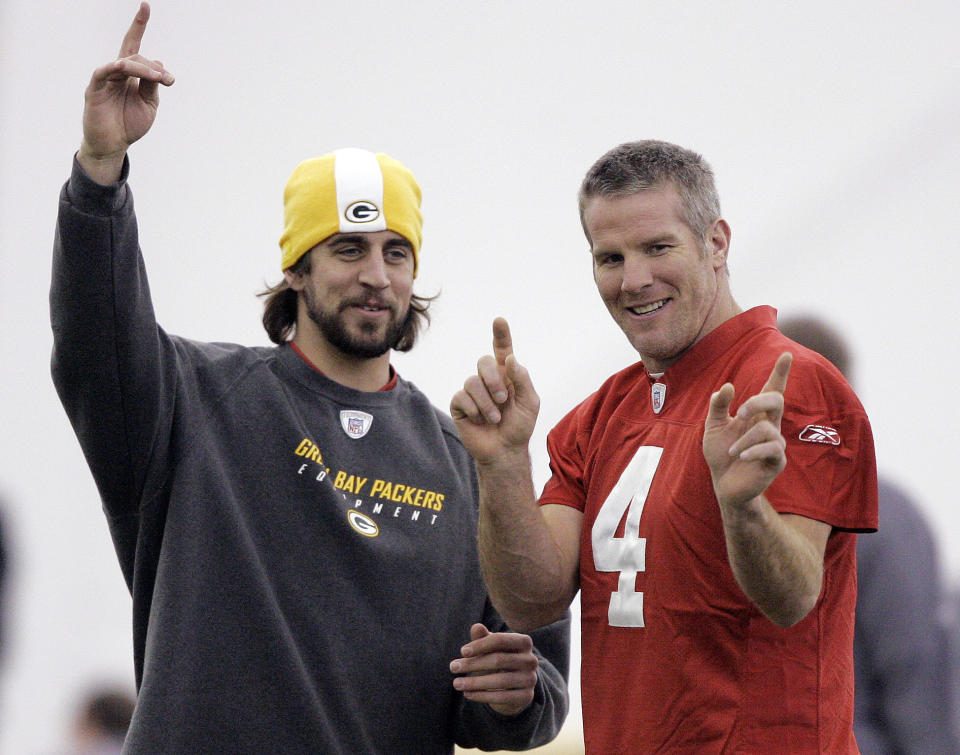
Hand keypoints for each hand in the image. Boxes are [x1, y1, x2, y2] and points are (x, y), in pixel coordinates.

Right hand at [79, 2, 173, 182]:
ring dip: (143, 68)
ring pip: (124, 63)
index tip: (146, 5)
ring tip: (159, 78)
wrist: (114, 146)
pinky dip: (115, 68)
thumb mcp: (149, 104)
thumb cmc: (130, 124)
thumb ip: (153, 85)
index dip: (139, 25)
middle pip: (135, 55)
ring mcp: (105, 79)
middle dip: (153, 65)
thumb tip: (159, 62)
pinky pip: (103, 72)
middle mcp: (117, 72)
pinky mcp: (94, 88)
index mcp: (131, 75)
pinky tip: (125, 68)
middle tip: (169, 79)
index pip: (134, 45)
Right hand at [450, 318, 538, 464]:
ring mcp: (472, 391)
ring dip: (486, 402)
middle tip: (503, 400)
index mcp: (507, 375)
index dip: (500, 334)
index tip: (499, 321)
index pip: (503, 349)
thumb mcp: (529, 402)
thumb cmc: (520, 426)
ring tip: (495, 418)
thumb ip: (522, 379)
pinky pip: (461, 396)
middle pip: (483, 361)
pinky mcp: (460, 404)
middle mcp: (488, 379)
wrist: (504, 450)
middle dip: (493, 380)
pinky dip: (474, 409)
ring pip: (472, 381)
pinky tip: (480, 420)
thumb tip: (510, 358)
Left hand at [450, 624, 538, 715]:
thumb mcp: (490, 647)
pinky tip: (467, 694)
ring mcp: (531, 679)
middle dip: (473, 664)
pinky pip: (502, 697)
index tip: (462, 651)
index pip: (501, 640)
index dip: (480, 645)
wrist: (514, 685)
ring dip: (474, 682)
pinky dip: (482, 696)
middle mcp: (531, 660)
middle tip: (453, 667)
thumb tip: (476, 627)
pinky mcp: (526, 697)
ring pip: (500, 681)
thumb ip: (483, 637)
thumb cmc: (499, 659)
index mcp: (524, 642)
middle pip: (499, 660)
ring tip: (456, 683)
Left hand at [702, 352, 791, 508]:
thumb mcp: (713, 426)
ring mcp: (775, 444)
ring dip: (745, 438)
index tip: (786, 354)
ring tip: (732, 451)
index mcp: (756, 415)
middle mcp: (769, 426)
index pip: (771, 390)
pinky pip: (771, 449)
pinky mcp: (777, 462)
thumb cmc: (721, 454)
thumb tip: (728, 386)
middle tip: (740, 411)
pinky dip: (753, 450)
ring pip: (767, 428)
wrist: (723, 484)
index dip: (780, 373)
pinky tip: (740, 456)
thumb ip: (718, 406)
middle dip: (758, 400)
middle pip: (776, 400)